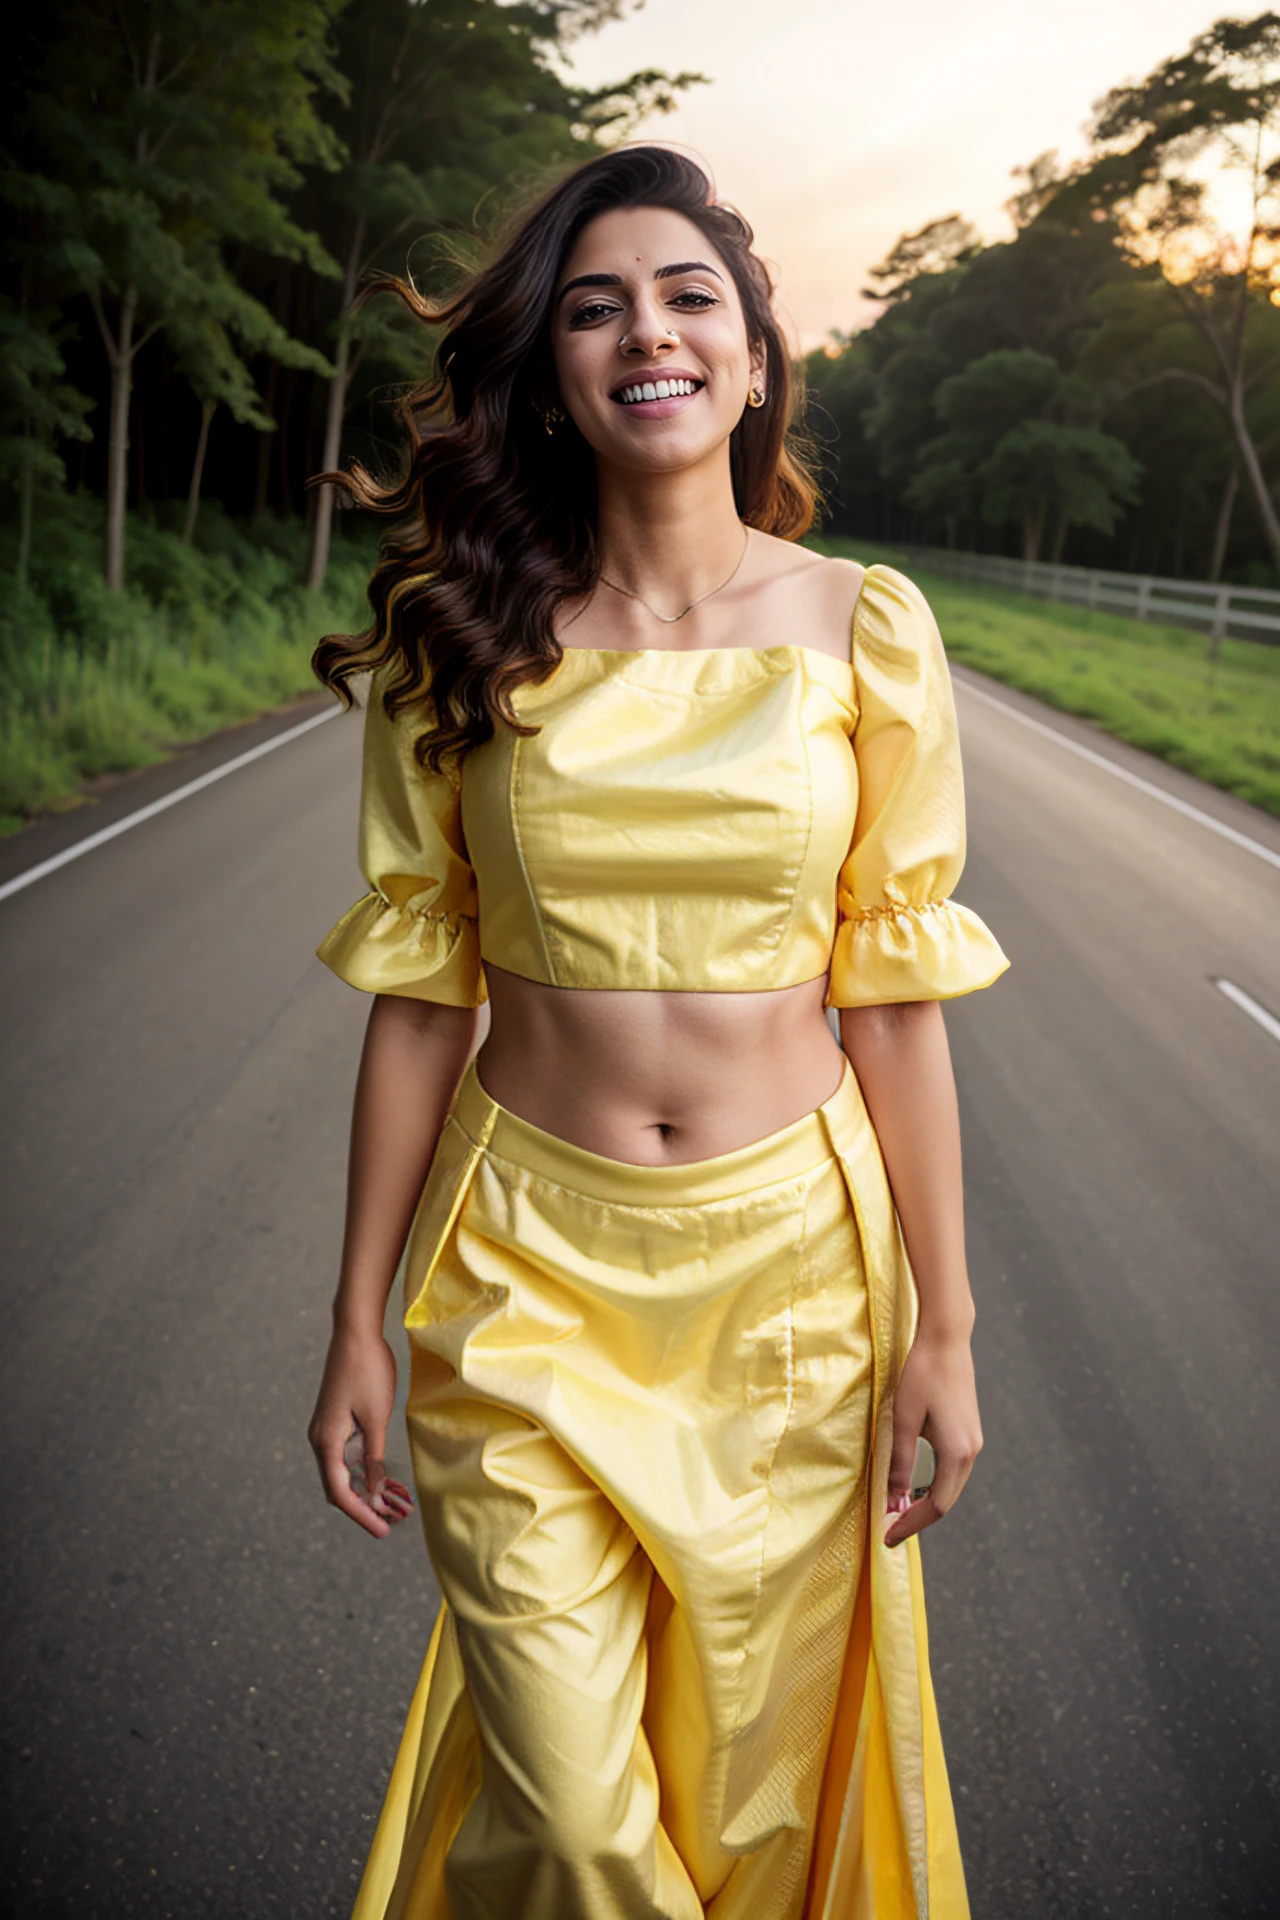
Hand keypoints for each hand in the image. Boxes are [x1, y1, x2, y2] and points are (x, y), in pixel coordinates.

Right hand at [308, 1326, 413, 1539]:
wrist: (355, 1333)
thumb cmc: (368, 1371)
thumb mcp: (376, 1417)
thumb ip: (374, 1456)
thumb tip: (374, 1491)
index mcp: (326, 1440)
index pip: (339, 1491)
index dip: (361, 1515)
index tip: (382, 1531)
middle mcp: (320, 1438)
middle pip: (336, 1486)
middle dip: (361, 1507)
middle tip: (389, 1523)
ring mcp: (326, 1429)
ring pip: (340, 1472)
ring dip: (362, 1490)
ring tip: (389, 1506)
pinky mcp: (335, 1421)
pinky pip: (344, 1456)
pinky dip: (361, 1472)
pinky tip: (381, 1478)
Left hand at [884, 1330, 981, 1548]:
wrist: (947, 1340)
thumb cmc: (923, 1375)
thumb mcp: (904, 1419)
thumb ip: (900, 1461)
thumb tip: (894, 1498)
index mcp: (957, 1452)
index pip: (935, 1505)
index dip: (911, 1524)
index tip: (888, 1535)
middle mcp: (971, 1451)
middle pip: (946, 1501)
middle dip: (918, 1518)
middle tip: (890, 1530)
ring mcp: (973, 1442)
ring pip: (951, 1486)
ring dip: (927, 1503)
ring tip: (898, 1511)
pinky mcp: (969, 1432)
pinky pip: (953, 1471)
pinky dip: (935, 1485)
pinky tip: (915, 1486)